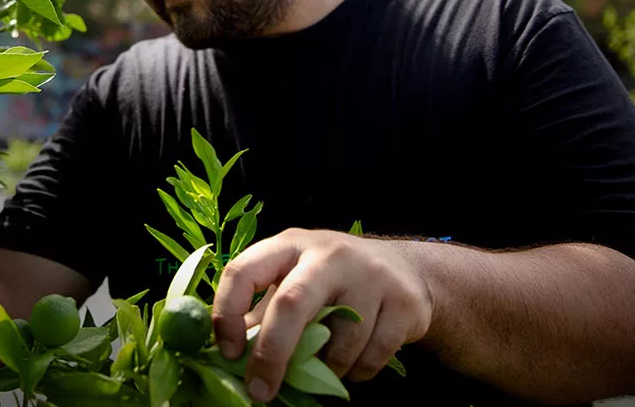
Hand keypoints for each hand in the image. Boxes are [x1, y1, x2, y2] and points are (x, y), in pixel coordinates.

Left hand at [211, 228, 433, 402]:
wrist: (406, 271)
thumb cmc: (334, 280)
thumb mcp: (294, 279)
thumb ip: (263, 309)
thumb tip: (232, 354)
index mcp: (290, 245)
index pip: (244, 270)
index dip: (228, 313)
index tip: (228, 351)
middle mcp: (329, 254)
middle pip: (291, 304)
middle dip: (271, 353)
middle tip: (260, 390)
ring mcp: (370, 275)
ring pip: (336, 343)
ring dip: (324, 368)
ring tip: (326, 361)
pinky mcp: (403, 303)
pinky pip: (370, 357)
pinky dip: (355, 372)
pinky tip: (354, 357)